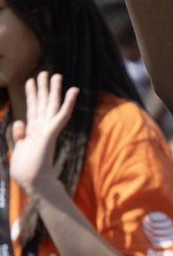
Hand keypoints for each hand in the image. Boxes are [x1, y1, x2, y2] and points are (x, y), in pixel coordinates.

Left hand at [9, 72, 77, 197]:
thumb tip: (20, 122)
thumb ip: (19, 135)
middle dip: (43, 88)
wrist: (34, 183)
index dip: (32, 94)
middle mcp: (42, 128)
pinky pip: (62, 115)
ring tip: (56, 75)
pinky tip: (73, 91)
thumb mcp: (18, 148)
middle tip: (45, 72)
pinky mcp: (51, 133)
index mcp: (33, 131)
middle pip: (43, 103)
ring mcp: (47, 130)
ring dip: (55, 90)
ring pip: (52, 105)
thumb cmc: (26, 170)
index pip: (33, 108)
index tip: (31, 81)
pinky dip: (68, 103)